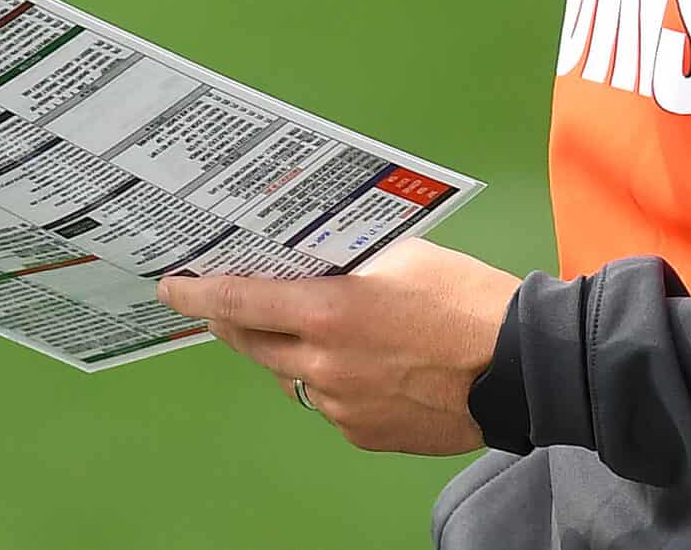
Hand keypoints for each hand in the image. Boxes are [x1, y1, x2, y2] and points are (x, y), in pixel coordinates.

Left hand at [158, 238, 520, 454]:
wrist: (518, 367)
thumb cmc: (467, 302)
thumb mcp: (403, 256)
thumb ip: (350, 264)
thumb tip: (323, 266)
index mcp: (328, 311)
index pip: (240, 302)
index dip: (198, 294)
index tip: (173, 287)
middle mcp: (323, 364)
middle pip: (253, 345)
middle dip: (236, 323)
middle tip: (227, 304)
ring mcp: (341, 406)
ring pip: (293, 376)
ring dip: (294, 353)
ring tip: (325, 329)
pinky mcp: (363, 434)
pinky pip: (330, 404)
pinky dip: (335, 382)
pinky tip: (370, 365)